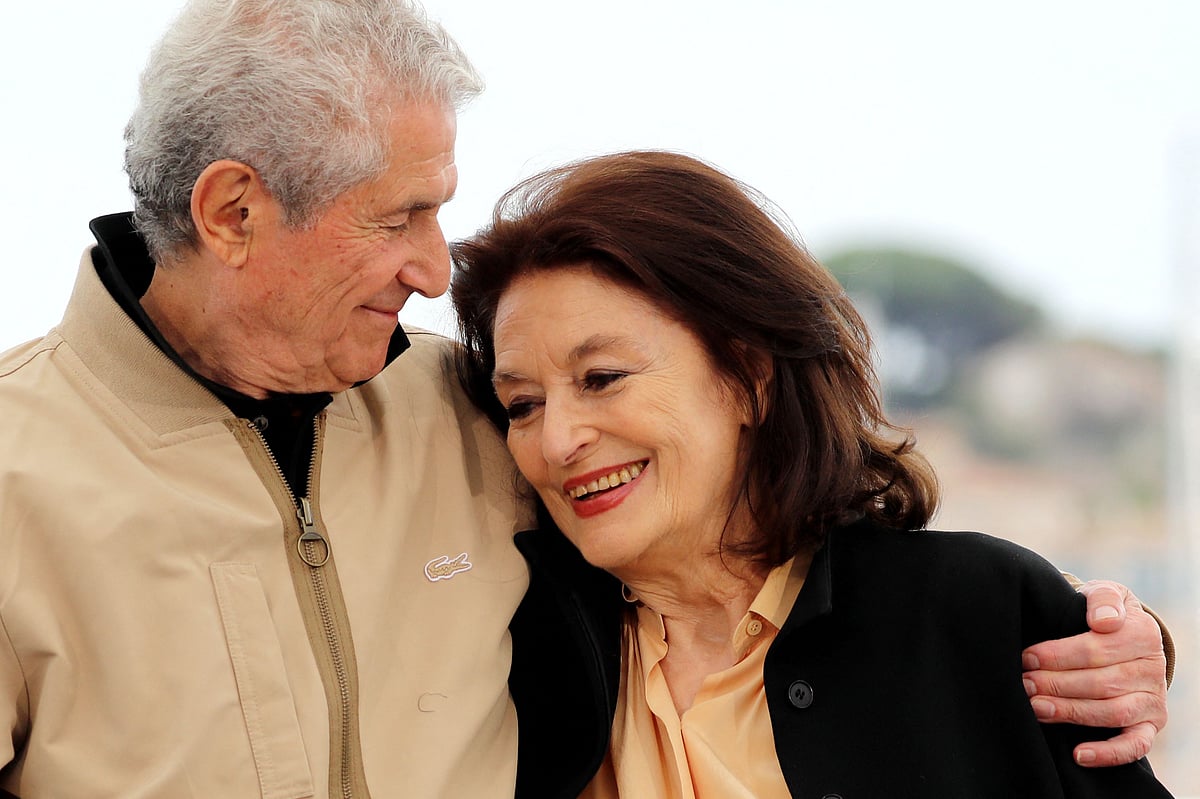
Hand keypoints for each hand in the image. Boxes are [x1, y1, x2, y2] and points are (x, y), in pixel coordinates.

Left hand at [1021, 580, 1167, 766]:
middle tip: (1023, 684)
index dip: (1059, 655)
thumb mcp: (1104, 594)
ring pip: (1111, 712)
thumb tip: (1104, 621)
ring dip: (1070, 713)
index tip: (1027, 657)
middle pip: (1101, 682)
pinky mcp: (1149, 726)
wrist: (1124, 637)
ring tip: (1036, 707)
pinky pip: (1134, 746)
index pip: (1098, 648)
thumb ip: (1103, 599)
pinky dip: (1108, 753)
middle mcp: (1152, 669)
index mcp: (1142, 634)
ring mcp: (1152, 700)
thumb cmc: (1102, 615)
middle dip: (1057, 684)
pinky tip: (1078, 754)